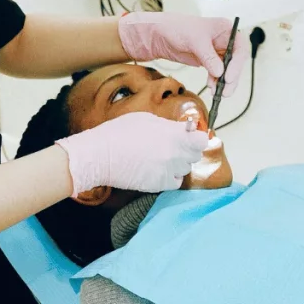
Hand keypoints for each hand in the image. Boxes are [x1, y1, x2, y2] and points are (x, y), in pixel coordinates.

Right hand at [55, 112, 208, 195]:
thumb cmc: (120, 132)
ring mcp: (168, 170)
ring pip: (185, 169)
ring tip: (159, 157)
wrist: (100, 155)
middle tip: (172, 146)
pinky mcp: (159, 184)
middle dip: (187, 150)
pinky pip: (175, 182)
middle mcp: (175, 154)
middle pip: (195, 155)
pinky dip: (170, 177)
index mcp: (174, 134)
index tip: (190, 136)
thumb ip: (169, 126)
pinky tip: (157, 169)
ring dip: (178, 164)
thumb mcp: (147, 119)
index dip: (197, 138)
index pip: (202, 140)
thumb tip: (182, 130)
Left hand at [118, 12, 247, 96]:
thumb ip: (208, 56)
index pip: (240, 48)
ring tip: (217, 92)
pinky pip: (217, 73)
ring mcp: (217, 51)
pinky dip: (215, 81)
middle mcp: (225, 40)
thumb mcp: (194, 40)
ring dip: (223, 81)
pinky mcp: (209, 60)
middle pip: (236, 61)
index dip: (237, 64)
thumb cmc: (177, 28)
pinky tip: (212, 87)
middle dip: (231, 76)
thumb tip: (220, 72)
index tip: (229, 77)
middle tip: (226, 90)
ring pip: (227, 69)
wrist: (161, 34)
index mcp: (226, 29)